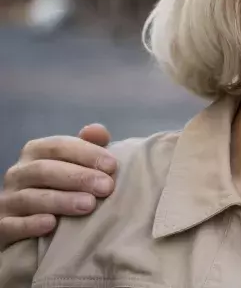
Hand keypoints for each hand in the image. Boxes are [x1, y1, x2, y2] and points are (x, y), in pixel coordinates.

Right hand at [0, 124, 115, 248]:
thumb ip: (88, 146)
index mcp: (35, 152)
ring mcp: (7, 200)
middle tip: (107, 187)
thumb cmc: (62, 186)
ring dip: (61, 200)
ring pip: (29, 197)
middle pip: (45, 170)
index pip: (59, 146)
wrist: (29, 222)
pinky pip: (10, 225)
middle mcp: (17, 173)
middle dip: (79, 177)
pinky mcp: (1, 227)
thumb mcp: (75, 163)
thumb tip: (97, 131)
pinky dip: (30, 224)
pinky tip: (51, 224)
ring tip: (89, 205)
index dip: (87, 153)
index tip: (112, 166)